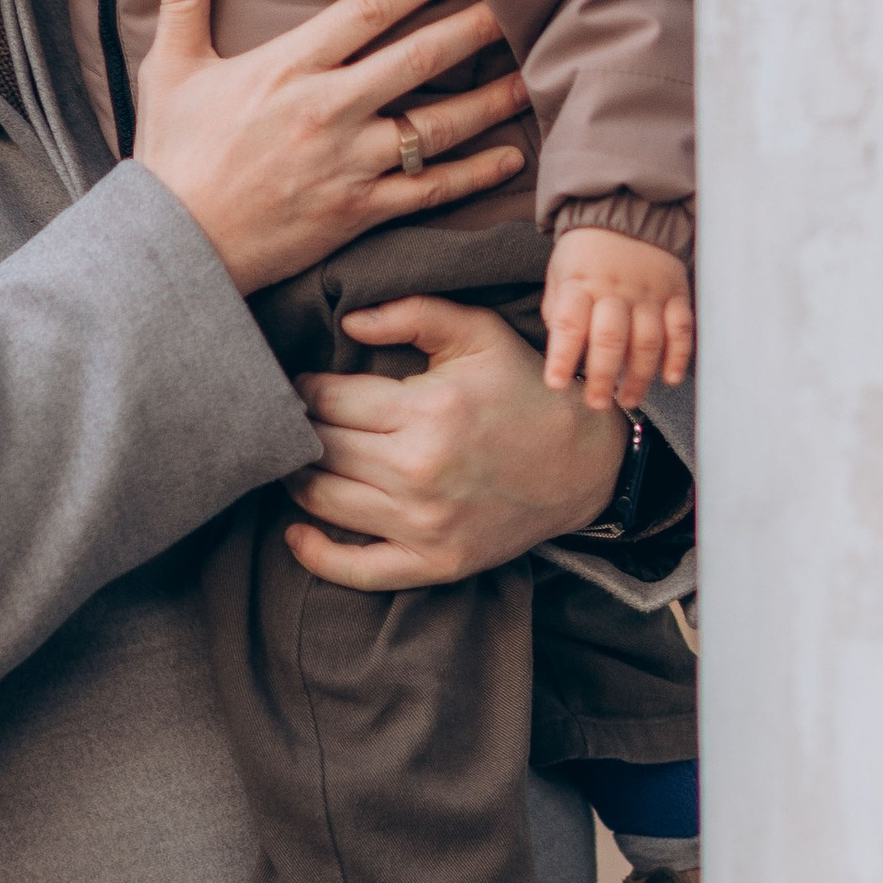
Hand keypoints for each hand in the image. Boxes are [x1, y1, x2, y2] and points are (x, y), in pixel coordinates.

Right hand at [133, 0, 529, 295]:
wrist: (174, 245)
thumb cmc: (172, 156)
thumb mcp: (171, 69)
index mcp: (288, 68)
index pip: (368, 10)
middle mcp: (328, 111)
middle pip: (420, 58)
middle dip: (474, 28)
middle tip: (518, 4)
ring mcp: (349, 164)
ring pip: (438, 125)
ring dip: (491, 100)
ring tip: (531, 76)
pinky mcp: (359, 211)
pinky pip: (430, 189)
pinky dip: (474, 174)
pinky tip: (509, 157)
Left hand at [284, 297, 630, 589]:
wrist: (588, 463)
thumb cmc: (527, 389)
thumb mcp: (479, 333)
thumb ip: (412, 312)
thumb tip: (347, 322)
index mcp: (427, 409)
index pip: (328, 400)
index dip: (305, 388)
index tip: (302, 384)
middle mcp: (419, 471)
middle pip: (322, 447)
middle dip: (301, 429)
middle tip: (295, 420)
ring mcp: (425, 524)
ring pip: (325, 500)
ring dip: (299, 478)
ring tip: (299, 460)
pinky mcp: (435, 563)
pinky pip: (356, 570)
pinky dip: (316, 554)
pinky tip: (297, 532)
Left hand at [542, 225, 693, 408]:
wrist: (626, 213)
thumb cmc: (585, 255)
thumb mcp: (559, 275)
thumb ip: (559, 314)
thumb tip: (564, 357)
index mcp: (580, 284)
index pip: (569, 324)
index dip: (562, 356)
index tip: (557, 383)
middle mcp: (615, 290)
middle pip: (611, 338)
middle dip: (604, 376)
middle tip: (598, 404)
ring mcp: (648, 292)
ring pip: (647, 340)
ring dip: (639, 376)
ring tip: (628, 399)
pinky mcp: (675, 293)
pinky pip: (681, 328)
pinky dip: (678, 355)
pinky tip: (669, 378)